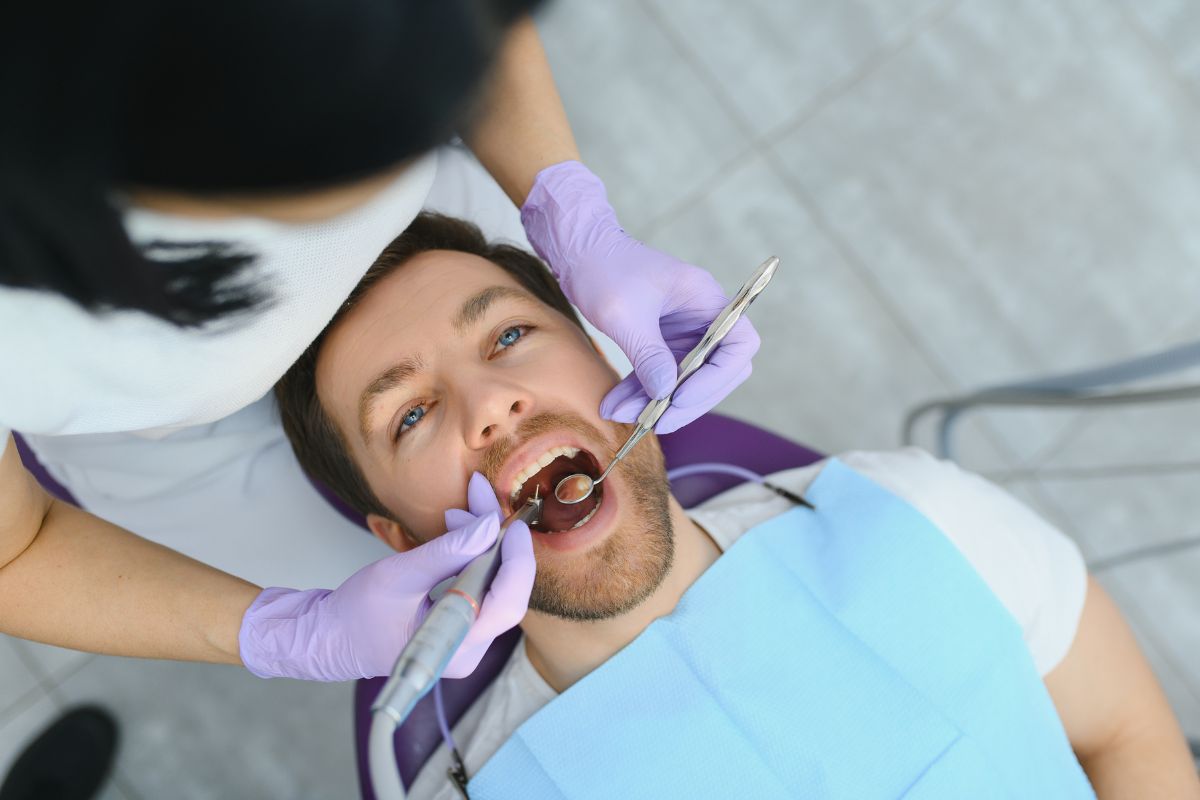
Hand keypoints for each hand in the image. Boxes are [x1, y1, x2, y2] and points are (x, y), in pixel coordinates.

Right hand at [239, 473, 534, 680]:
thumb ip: (447, 552)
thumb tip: (488, 526)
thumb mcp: (399, 575)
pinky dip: (474, 556)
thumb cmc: (355, 612)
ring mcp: (466, 642)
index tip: (511, 523)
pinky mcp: (460, 628)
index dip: (517, 561)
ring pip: (494, 586)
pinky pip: (481, 587)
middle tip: (479, 498)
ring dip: (483, 544)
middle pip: (505, 591)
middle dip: (495, 541)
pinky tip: (461, 531)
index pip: (507, 604)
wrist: (328, 637)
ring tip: (457, 512)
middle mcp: (468, 651)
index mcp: (456, 647)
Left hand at [521, 160, 759, 433]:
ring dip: (655, 402)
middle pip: (716, 371)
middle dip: (685, 401)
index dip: (717, 378)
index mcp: (706, 299)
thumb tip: (666, 393)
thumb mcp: (624, 314)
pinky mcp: (661, 340)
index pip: (738, 345)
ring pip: (684, 379)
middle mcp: (702, 316)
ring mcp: (683, 330)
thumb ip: (648, 354)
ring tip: (619, 415)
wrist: (578, 249)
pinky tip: (614, 405)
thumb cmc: (603, 267)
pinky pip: (659, 374)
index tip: (680, 397)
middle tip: (655, 423)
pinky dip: (639, 391)